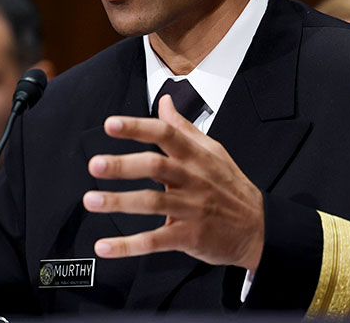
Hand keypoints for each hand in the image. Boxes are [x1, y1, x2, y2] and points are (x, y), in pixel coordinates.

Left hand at [82, 94, 264, 270]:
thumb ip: (183, 127)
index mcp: (194, 156)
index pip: (165, 134)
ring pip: (151, 203)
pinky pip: (155, 241)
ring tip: (91, 200)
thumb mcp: (213, 151)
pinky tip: (104, 246)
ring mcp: (190, 209)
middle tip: (95, 164)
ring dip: (118, 202)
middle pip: (155, 167)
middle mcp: (191, 180)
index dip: (137, 128)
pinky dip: (128, 246)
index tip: (111, 124)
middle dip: (123, 165)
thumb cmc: (230, 186)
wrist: (259, 228)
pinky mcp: (189, 237)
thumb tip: (164, 102)